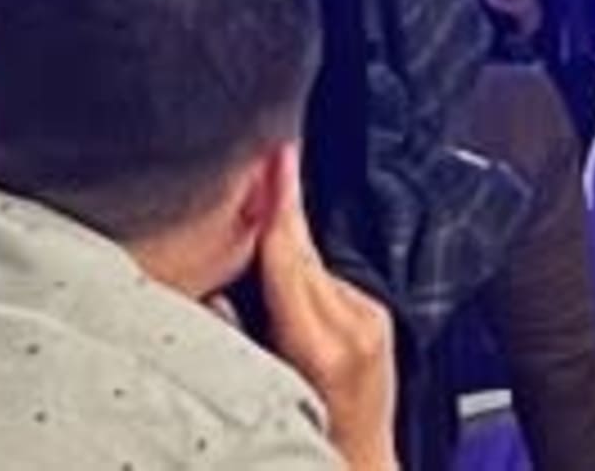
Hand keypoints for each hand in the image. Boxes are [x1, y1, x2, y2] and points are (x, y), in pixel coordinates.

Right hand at [254, 147, 399, 469]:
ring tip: (264, 211)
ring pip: (315, 265)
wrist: (363, 466)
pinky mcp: (378, 320)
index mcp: (322, 343)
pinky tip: (287, 283)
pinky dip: (304, 277)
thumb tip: (215, 290)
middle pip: (303, 250)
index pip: (291, 257)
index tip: (277, 154)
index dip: (280, 201)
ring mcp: (372, 320)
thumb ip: (240, 339)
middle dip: (280, 206)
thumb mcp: (266, 392)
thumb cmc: (311, 441)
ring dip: (288, 247)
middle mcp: (354, 323)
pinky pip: (330, 285)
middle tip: (267, 154)